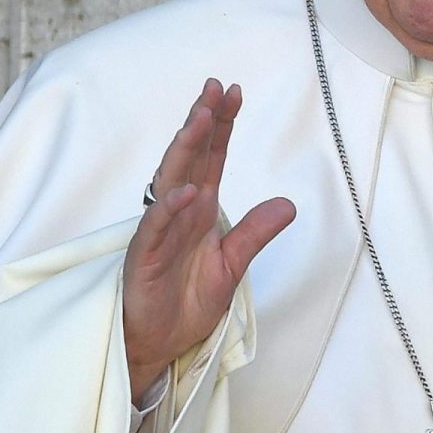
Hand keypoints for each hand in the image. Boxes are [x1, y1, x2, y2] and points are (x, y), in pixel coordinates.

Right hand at [123, 79, 294, 405]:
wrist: (158, 344)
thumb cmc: (186, 302)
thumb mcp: (232, 266)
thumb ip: (255, 233)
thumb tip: (288, 204)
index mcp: (199, 211)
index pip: (211, 159)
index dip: (221, 126)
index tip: (232, 92)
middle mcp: (178, 213)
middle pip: (190, 160)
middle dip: (201, 123)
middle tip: (213, 89)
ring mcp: (158, 233)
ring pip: (170, 184)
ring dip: (184, 152)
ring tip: (199, 121)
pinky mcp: (144, 258)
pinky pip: (156, 229)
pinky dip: (170, 210)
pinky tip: (186, 192)